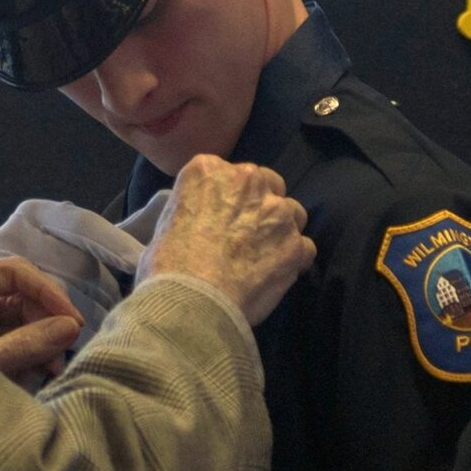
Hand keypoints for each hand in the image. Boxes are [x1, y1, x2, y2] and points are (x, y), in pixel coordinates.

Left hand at [0, 258, 83, 390]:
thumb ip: (24, 345)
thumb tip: (70, 328)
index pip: (11, 272)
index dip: (47, 292)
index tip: (73, 321)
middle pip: (19, 297)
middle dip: (46, 324)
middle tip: (60, 357)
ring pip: (20, 320)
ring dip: (41, 343)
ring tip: (48, 372)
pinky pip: (12, 341)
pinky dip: (28, 356)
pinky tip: (34, 375)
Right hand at [141, 155, 314, 324]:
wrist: (191, 300)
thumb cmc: (166, 266)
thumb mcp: (165, 220)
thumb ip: (193, 207)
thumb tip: (200, 220)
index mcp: (209, 170)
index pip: (229, 173)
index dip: (229, 198)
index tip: (221, 218)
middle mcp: (248, 180)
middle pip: (268, 184)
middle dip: (261, 206)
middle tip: (245, 234)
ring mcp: (277, 211)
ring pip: (292, 213)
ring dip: (280, 230)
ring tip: (262, 257)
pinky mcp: (295, 245)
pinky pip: (305, 248)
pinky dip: (293, 260)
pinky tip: (274, 275)